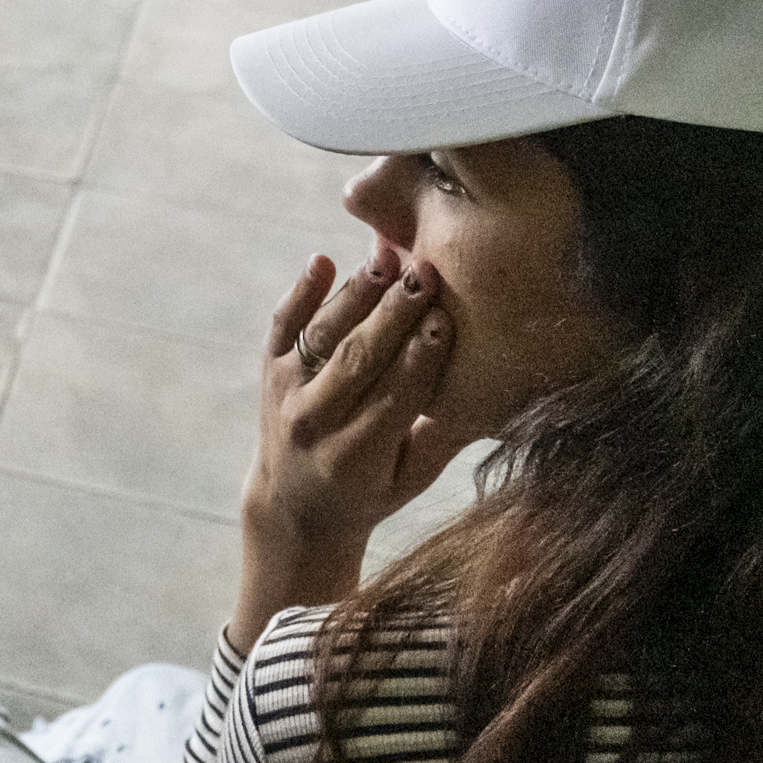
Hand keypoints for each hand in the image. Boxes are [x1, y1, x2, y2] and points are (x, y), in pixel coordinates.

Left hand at [246, 248, 463, 558]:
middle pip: (356, 359)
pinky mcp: (267, 368)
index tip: (445, 319)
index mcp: (356, 458)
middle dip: (392, 315)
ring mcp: (285, 391)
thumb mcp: (411, 478)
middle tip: (424, 275)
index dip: (420, 358)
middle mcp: (314, 421)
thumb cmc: (373, 490)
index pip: (394, 398)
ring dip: (354, 295)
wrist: (294, 504)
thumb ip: (443, 435)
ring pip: (321, 335)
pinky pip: (283, 325)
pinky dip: (300, 292)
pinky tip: (322, 261)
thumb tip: (494, 390)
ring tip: (385, 258)